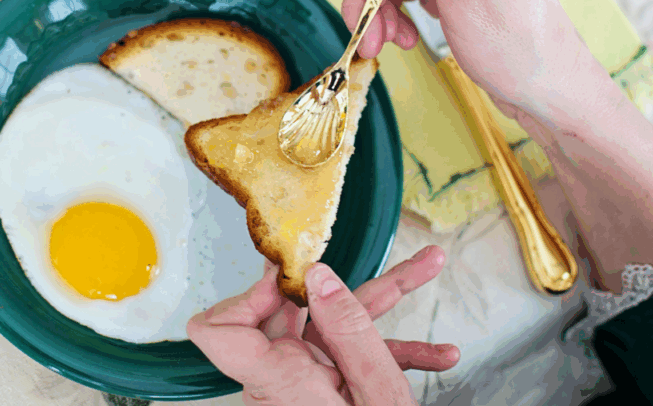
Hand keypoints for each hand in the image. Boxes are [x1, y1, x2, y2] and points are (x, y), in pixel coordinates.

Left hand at [187, 246, 457, 404]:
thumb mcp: (378, 394)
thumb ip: (351, 332)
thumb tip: (319, 276)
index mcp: (279, 382)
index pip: (217, 329)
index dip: (248, 294)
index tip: (291, 277)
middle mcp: (279, 381)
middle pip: (288, 312)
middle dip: (343, 284)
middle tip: (388, 260)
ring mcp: (300, 385)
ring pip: (328, 327)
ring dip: (382, 305)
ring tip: (426, 273)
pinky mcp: (320, 390)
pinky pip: (344, 356)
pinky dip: (389, 350)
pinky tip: (436, 355)